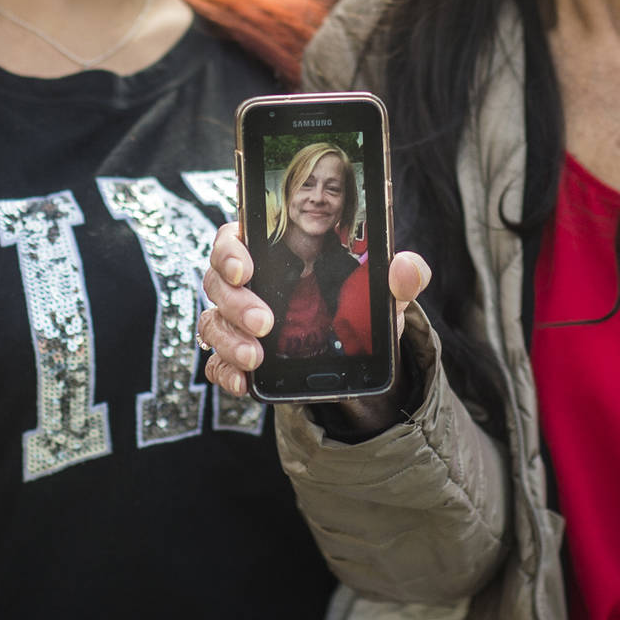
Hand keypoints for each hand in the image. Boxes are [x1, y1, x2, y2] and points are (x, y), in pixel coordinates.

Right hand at [198, 222, 429, 425]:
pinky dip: (224, 371)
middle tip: (264, 322)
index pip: (235, 237)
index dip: (230, 249)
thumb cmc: (360, 305)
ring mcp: (236, 319)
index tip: (245, 268)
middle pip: (217, 281)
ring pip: (213, 321)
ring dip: (230, 340)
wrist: (356, 355)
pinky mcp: (236, 353)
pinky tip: (243, 381)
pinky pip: (215, 361)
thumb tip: (406, 266)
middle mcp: (247, 282)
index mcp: (272, 250)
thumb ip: (400, 276)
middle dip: (236, 302)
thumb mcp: (384, 292)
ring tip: (256, 358)